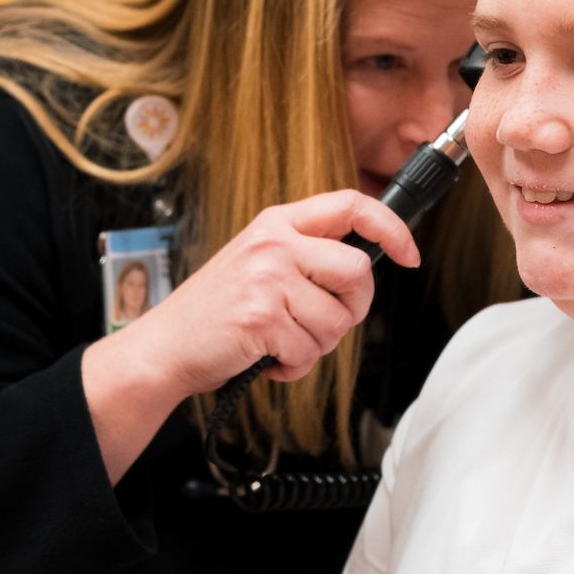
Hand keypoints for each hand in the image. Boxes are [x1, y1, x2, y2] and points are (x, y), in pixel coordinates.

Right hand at [78, 191, 418, 483]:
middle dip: (353, 309)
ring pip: (338, 320)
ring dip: (317, 346)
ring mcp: (267, 279)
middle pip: (358, 272)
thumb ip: (306, 255)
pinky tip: (268, 358)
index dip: (391, 228)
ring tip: (282, 342)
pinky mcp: (261, 317)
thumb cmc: (215, 312)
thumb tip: (366, 267)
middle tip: (323, 322)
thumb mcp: (258, 262)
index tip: (409, 253)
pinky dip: (294, 368)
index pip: (351, 205)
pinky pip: (310, 352)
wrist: (164, 347)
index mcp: (277, 223)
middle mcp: (273, 244)